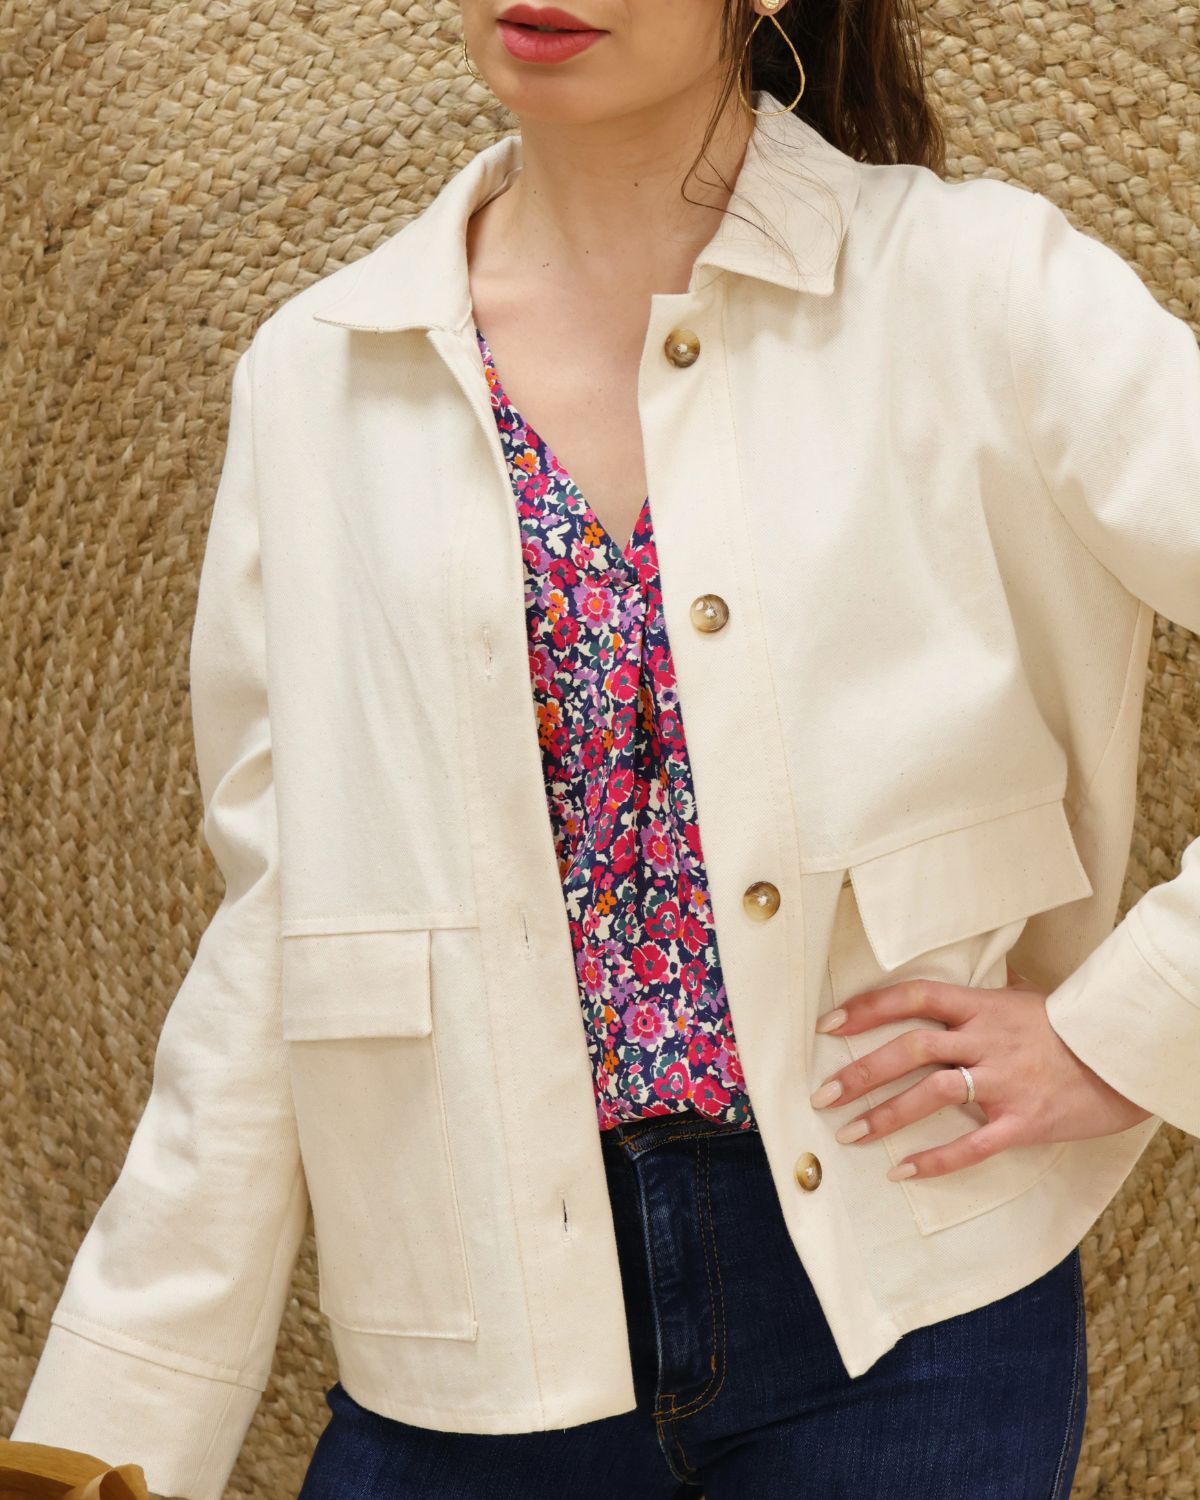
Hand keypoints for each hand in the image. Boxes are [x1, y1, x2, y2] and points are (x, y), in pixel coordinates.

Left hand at [811, 964, 1154, 1179]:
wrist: (1122, 1058)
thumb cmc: (1065, 1027)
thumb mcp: (1020, 998)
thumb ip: (979, 999)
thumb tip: (944, 994)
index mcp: (982, 1007)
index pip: (914, 997)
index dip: (868, 1008)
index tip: (829, 1025)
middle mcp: (986, 1040)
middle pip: (911, 1049)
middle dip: (861, 1072)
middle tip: (823, 1095)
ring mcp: (1004, 1081)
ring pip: (932, 1095)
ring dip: (885, 1116)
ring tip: (849, 1134)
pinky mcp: (1023, 1122)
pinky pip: (972, 1145)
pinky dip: (934, 1161)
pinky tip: (902, 1171)